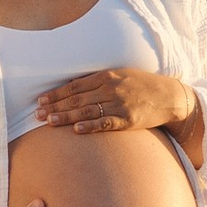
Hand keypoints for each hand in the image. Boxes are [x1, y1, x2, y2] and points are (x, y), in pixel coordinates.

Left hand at [34, 65, 195, 136]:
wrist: (170, 96)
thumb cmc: (142, 86)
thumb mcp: (121, 76)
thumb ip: (99, 81)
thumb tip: (74, 87)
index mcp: (107, 76)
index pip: (75, 85)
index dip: (56, 93)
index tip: (41, 100)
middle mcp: (110, 88)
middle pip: (76, 98)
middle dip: (55, 106)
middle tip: (37, 114)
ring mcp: (119, 104)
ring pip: (87, 110)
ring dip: (66, 116)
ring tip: (49, 121)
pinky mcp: (128, 119)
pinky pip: (105, 123)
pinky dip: (90, 126)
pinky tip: (76, 129)